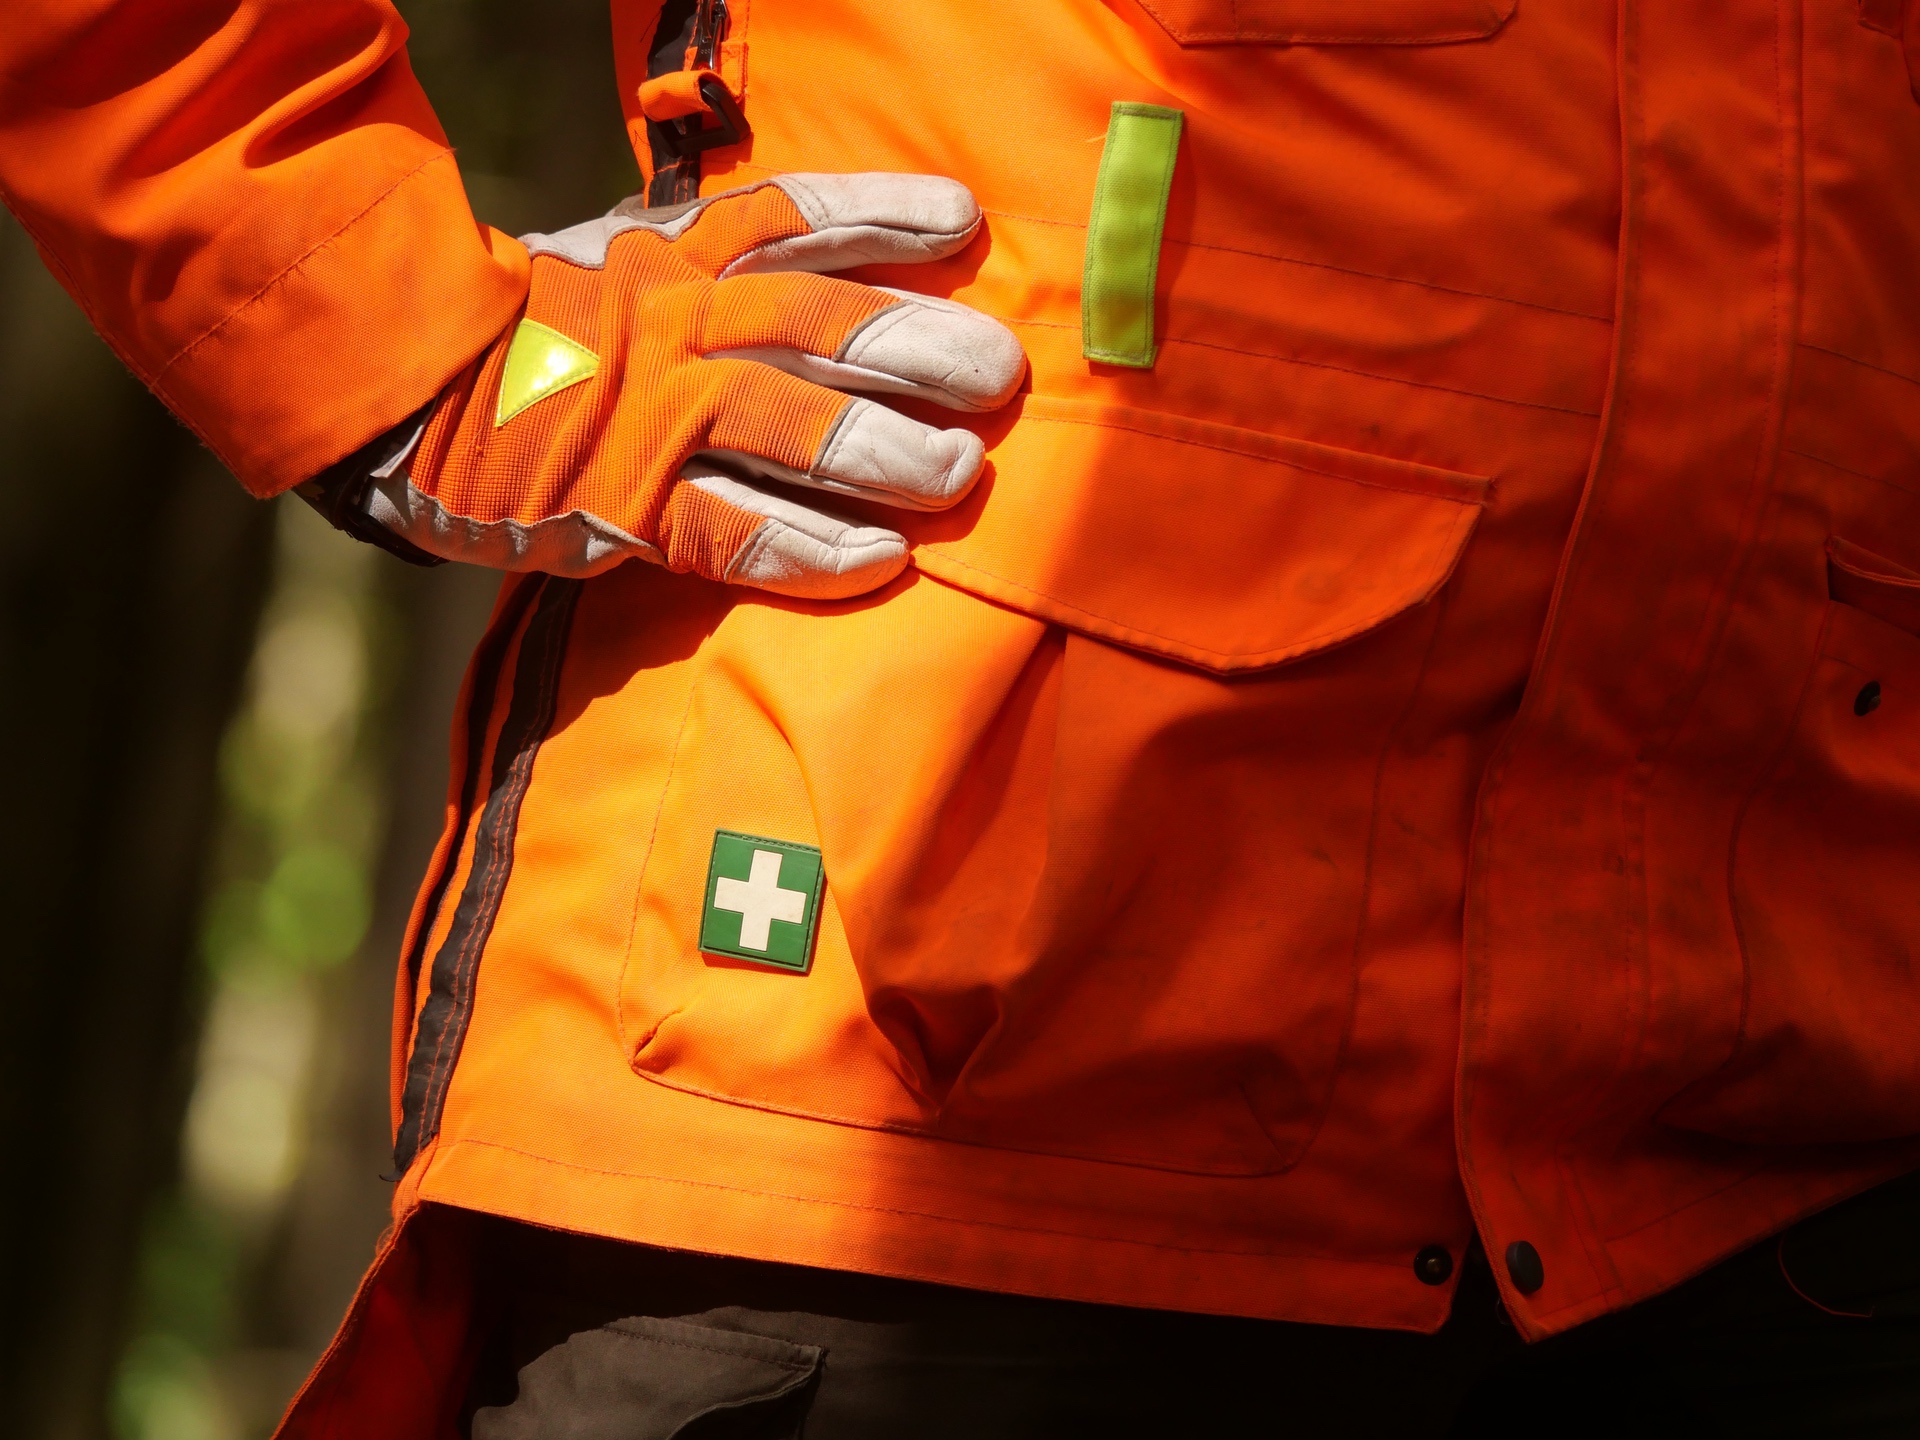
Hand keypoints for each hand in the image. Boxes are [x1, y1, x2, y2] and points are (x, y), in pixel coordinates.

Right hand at [377, 173, 1025, 597]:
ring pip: (780, 427)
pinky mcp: (619, 507)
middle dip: (913, 345)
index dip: (879, 218)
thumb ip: (719, 261)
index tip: (962, 220)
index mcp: (668, 256)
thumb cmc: (544, 334)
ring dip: (878, 450)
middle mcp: (666, 326)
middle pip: (810, 324)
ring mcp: (643, 419)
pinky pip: (727, 530)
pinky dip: (805, 549)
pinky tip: (877, 562)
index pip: (788, 221)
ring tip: (960, 472)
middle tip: (999, 371)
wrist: (400, 400)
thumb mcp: (620, 260)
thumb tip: (847, 264)